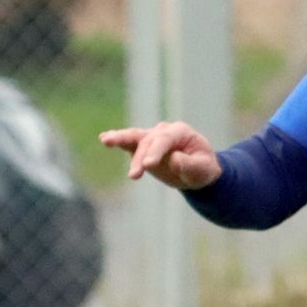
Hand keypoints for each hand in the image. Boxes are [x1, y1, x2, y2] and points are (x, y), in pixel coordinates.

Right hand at [99, 121, 221, 188]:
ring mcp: (152, 137)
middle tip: (135, 175)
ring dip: (120, 139)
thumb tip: (173, 159)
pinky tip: (104, 138)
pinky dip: (118, 140)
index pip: (165, 139)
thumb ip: (190, 165)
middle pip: (148, 140)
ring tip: (106, 140)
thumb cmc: (202, 169)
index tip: (148, 165)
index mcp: (181, 132)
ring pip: (135, 136)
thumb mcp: (202, 169)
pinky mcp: (142, 147)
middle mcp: (164, 131)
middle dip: (140, 157)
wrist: (197, 171)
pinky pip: (130, 142)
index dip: (155, 151)